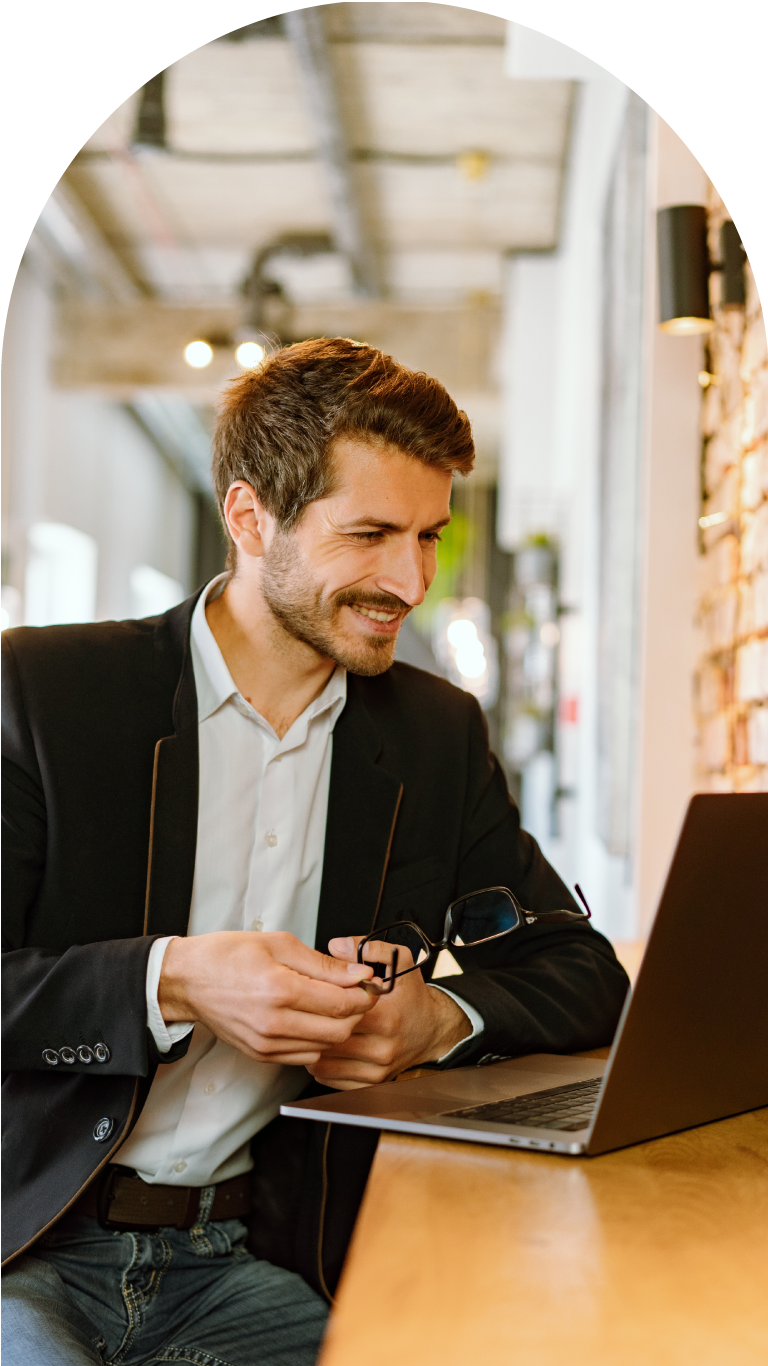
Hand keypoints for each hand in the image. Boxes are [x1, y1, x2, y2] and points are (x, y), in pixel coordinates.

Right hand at [158, 931, 374, 1065]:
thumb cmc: (227, 956)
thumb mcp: (279, 944)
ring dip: (338, 1028)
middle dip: (356, 1013)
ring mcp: (266, 1044)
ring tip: (332, 1004)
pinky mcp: (261, 1055)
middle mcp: (274, 1023)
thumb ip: (323, 964)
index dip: (365, 994)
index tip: (370, 983)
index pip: (342, 1004)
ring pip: (325, 1047)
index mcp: (280, 990)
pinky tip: (311, 1018)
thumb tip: (358, 974)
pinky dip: (317, 1040)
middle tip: (355, 993)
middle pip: (340, 1031)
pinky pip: (304, 1056)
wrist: (188, 980)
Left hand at [305, 935, 471, 1089]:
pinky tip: (323, 1047)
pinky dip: (322, 1064)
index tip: (315, 994)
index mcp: (386, 1017)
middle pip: (328, 1039)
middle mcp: (382, 1047)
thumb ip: (371, 949)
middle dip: (313, 1025)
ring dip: (313, 1046)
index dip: (321, 1002)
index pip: (339, 1013)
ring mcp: (376, 1069)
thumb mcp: (401, 962)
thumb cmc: (413, 998)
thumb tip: (338, 946)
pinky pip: (331, 1079)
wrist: (432, 1029)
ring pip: (325, 1063)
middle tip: (305, 1012)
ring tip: (311, 1029)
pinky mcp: (371, 1082)